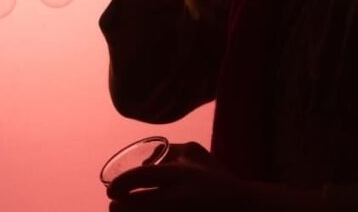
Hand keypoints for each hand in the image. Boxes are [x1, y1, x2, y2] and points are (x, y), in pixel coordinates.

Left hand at [106, 142, 254, 211]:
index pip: (138, 178)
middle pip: (134, 206)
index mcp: (179, 175)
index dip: (119, 185)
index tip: (110, 190)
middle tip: (115, 205)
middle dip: (120, 208)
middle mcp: (177, 199)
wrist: (246, 210)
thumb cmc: (219, 180)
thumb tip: (146, 159)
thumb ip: (173, 150)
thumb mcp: (197, 155)